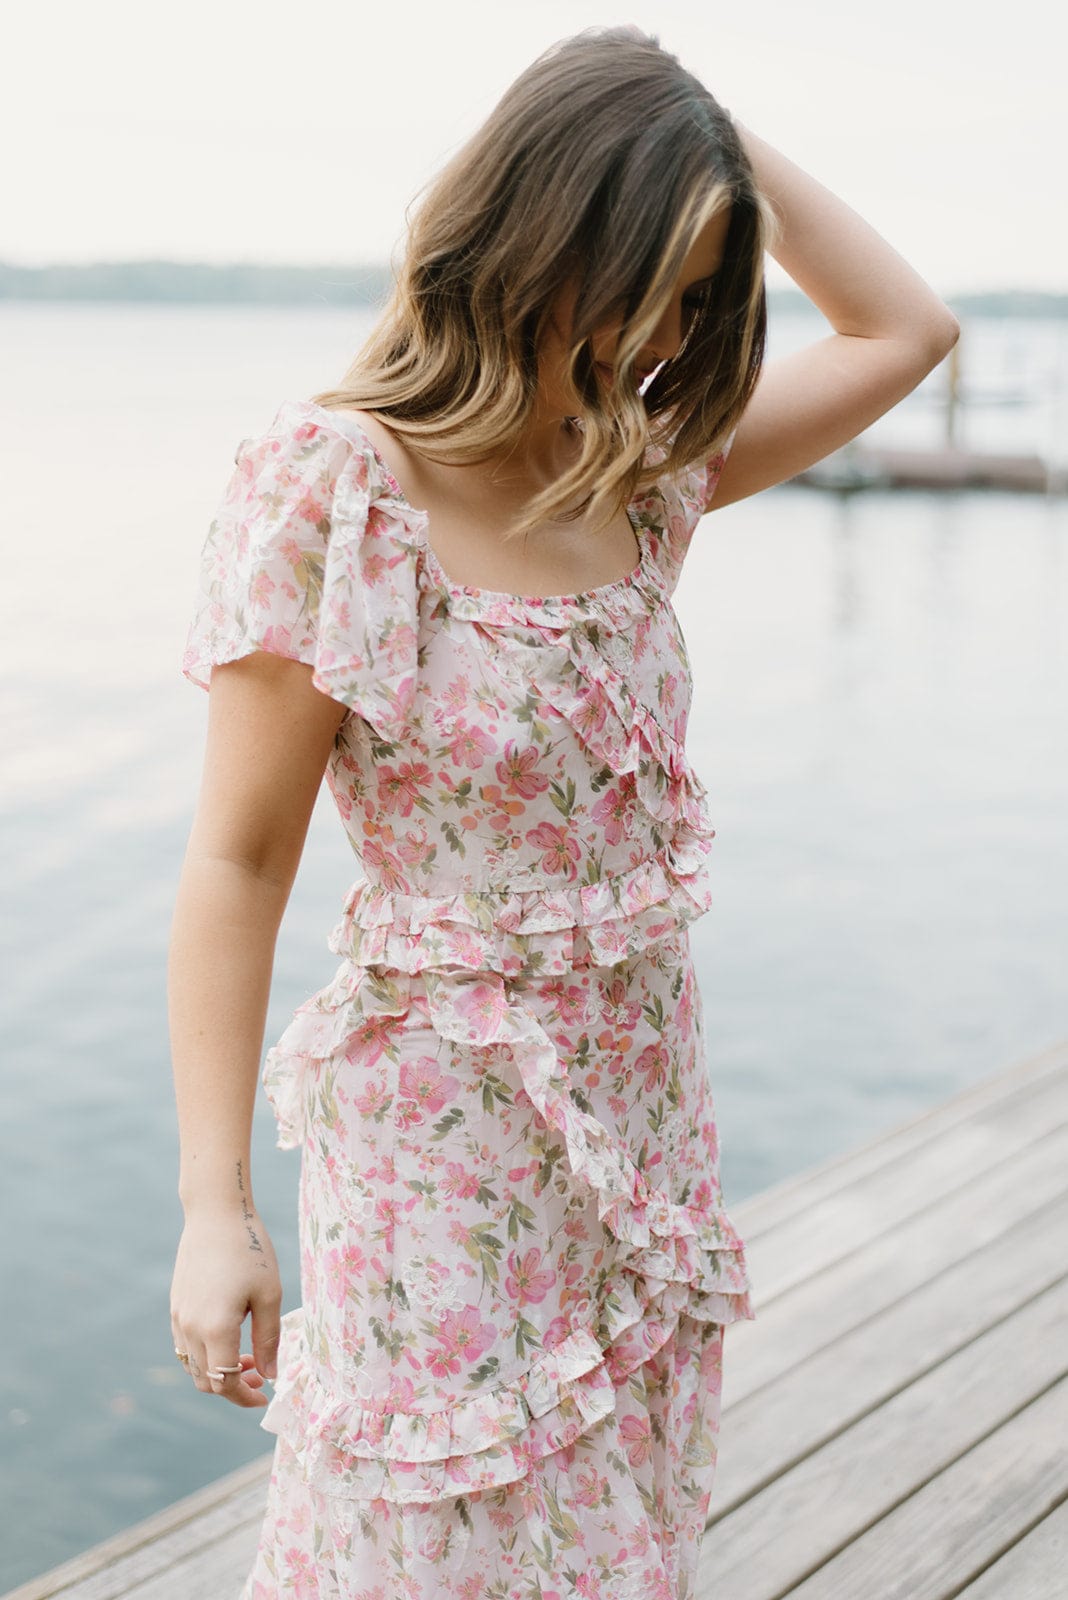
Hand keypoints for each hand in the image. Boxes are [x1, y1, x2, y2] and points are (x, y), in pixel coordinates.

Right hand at [170, 1206, 281, 1408]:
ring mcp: (178, 1318)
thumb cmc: (249, 1249)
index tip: (265, 1397)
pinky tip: (230, 1338)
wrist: (215, 1213)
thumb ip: (269, 1339)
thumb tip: (271, 1375)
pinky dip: (206, 1355)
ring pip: (193, 1366)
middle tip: (262, 1376)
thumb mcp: (270, 1294)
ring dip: (218, 1372)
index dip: (245, 1398)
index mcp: (215, 1329)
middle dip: (233, 1388)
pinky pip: (186, 1346)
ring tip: (249, 1357)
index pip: (225, 1383)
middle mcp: (190, 1329)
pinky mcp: (175, 1306)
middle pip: (206, 1381)